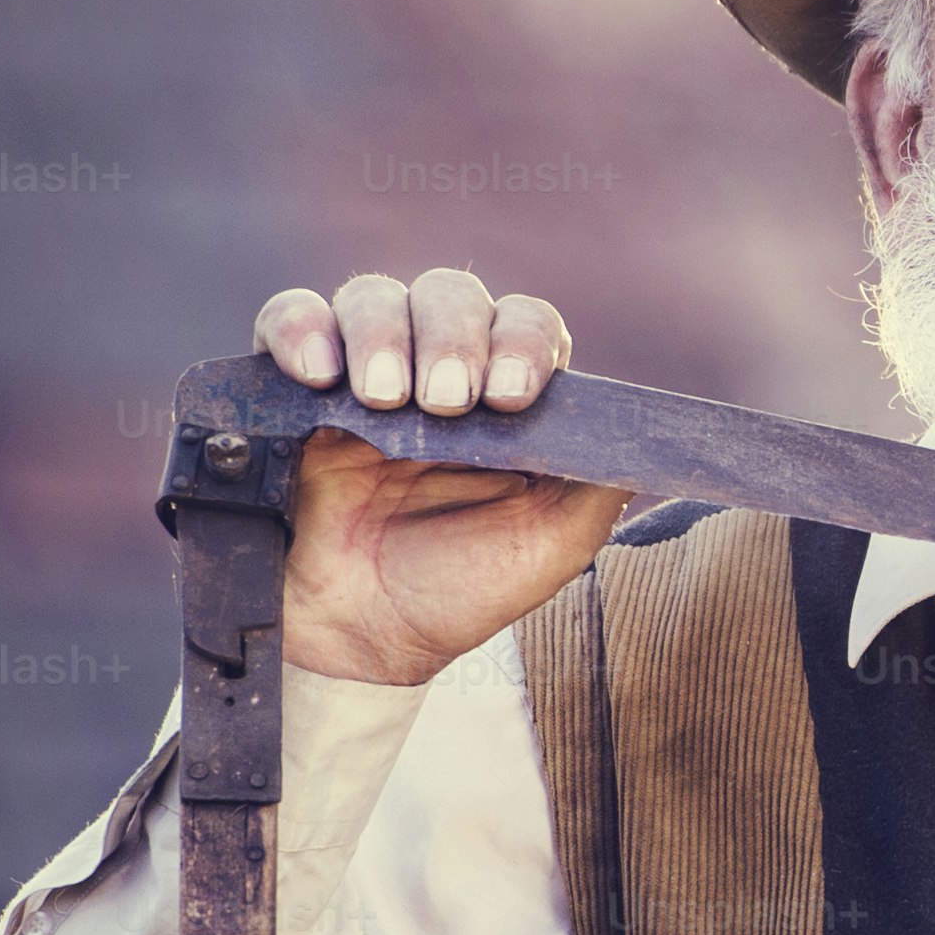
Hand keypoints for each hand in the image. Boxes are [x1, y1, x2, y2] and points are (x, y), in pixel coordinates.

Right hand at [247, 270, 632, 686]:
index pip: (523, 321)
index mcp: (503, 392)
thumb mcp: (556, 541)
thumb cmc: (463, 585)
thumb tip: (646, 430)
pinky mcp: (291, 391)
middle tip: (447, 401)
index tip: (512, 395)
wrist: (366, 640)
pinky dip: (300, 328)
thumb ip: (603, 480)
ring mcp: (362, 373)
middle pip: (449, 293)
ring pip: (371, 297)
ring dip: (383, 334)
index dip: (521, 339)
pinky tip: (318, 372)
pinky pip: (288, 321)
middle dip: (455, 335)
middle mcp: (436, 367)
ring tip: (386, 399)